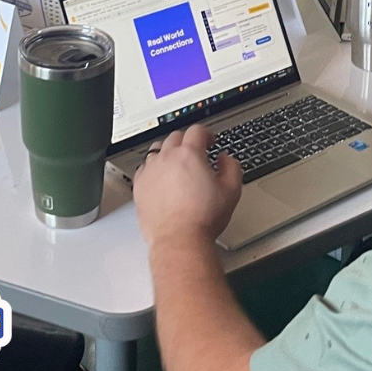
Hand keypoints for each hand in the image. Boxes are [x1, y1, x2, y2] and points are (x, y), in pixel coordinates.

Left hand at [133, 125, 242, 246]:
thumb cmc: (202, 218)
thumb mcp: (231, 190)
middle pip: (175, 137)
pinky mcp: (140, 185)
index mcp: (189, 154)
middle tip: (195, 152)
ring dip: (168, 153)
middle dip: (187, 141)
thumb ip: (231, 167)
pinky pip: (145, 168)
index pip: (196, 131)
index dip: (206, 134)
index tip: (209, 141)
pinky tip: (161, 179)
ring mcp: (151, 170)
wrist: (179, 239)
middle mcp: (167, 158)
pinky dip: (154, 169)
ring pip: (157, 150)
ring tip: (176, 165)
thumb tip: (225, 159)